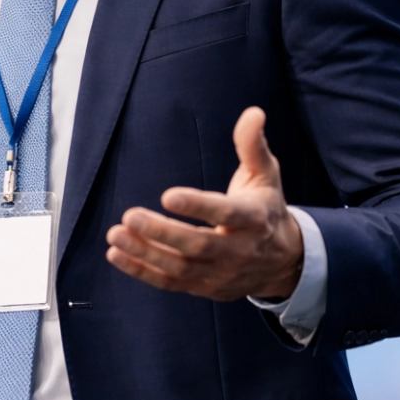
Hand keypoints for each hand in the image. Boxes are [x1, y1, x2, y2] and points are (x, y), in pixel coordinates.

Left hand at [106, 107, 302, 301]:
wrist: (283, 261)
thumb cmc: (265, 208)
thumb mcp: (266, 174)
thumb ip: (253, 145)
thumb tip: (253, 112)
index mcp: (253, 219)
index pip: (226, 213)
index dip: (198, 206)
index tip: (167, 195)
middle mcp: (238, 250)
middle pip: (198, 246)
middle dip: (162, 232)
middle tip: (129, 215)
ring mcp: (220, 274)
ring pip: (180, 268)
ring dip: (145, 253)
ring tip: (115, 234)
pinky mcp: (204, 288)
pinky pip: (170, 283)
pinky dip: (142, 271)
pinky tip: (116, 255)